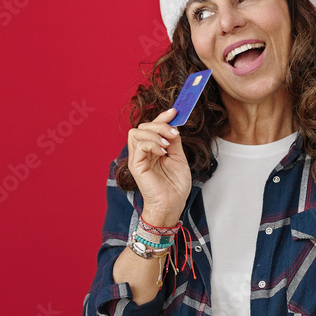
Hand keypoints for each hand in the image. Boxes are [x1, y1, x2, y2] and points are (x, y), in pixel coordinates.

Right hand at [127, 108, 190, 225]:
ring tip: (167, 145)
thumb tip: (173, 125)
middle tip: (174, 135)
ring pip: (136, 132)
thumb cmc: (175, 185)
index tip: (175, 111)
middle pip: (143, 126)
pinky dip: (152, 144)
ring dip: (155, 134)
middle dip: (160, 125)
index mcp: (152, 149)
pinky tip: (162, 152)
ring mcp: (138, 158)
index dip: (161, 117)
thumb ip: (173, 141)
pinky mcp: (136, 166)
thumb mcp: (178, 157)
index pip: (151, 127)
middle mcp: (142, 152)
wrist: (172, 204)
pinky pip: (139, 145)